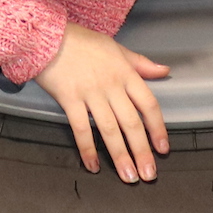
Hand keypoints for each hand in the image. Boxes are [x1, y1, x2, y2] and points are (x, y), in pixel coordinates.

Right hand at [33, 21, 170, 181]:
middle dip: (142, 151)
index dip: (158, 128)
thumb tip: (164, 71)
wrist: (48, 35)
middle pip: (131, 123)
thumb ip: (140, 63)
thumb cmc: (82, 41)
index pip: (148, 104)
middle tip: (149, 174)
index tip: (162, 148)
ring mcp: (90, 93)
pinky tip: (94, 166)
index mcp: (125, 72)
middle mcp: (111, 85)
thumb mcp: (116, 47)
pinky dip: (88, 149)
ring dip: (121, 156)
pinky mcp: (69, 99)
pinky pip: (81, 129)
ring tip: (129, 176)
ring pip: (110, 130)